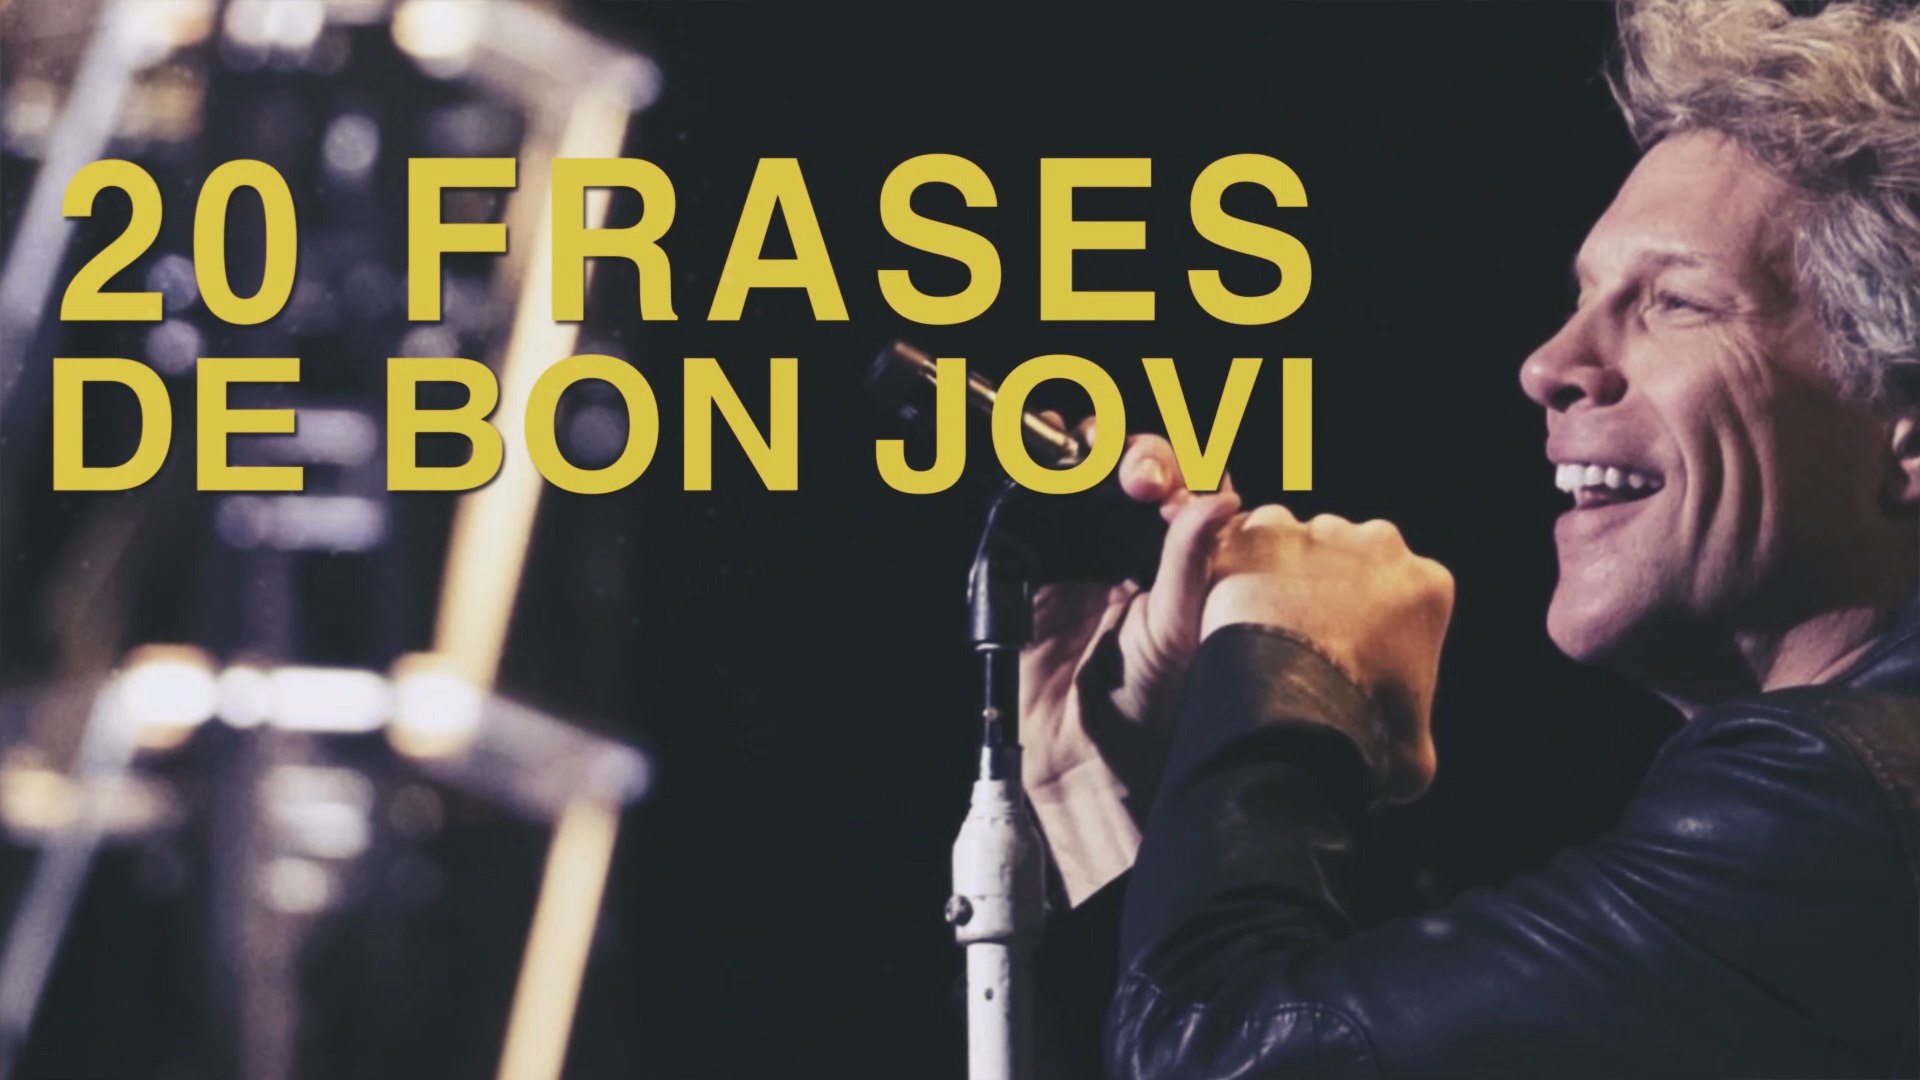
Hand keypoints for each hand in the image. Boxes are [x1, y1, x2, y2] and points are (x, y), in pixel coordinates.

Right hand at [1021, 419, 1240, 797]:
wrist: (1090, 751)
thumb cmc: (1154, 703)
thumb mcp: (1182, 626)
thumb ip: (1192, 559)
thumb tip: (1223, 497)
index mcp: (1186, 556)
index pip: (1188, 483)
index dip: (1179, 469)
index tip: (1163, 487)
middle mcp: (1138, 546)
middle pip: (1135, 468)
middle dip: (1131, 456)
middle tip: (1134, 479)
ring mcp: (1087, 552)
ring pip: (1086, 478)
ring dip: (1085, 453)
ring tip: (1083, 452)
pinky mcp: (1038, 564)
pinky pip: (1034, 506)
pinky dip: (1034, 474)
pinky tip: (1042, 453)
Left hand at [1205, 507, 1453, 801]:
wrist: (1289, 716)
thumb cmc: (1356, 736)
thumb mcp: (1411, 752)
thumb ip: (1411, 728)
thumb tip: (1400, 742)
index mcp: (1428, 584)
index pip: (1399, 591)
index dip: (1369, 621)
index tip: (1342, 650)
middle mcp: (1380, 542)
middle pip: (1347, 556)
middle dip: (1324, 586)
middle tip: (1295, 639)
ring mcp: (1317, 532)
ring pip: (1294, 540)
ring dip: (1277, 570)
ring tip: (1254, 626)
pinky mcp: (1260, 531)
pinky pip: (1242, 537)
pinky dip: (1231, 565)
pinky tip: (1224, 607)